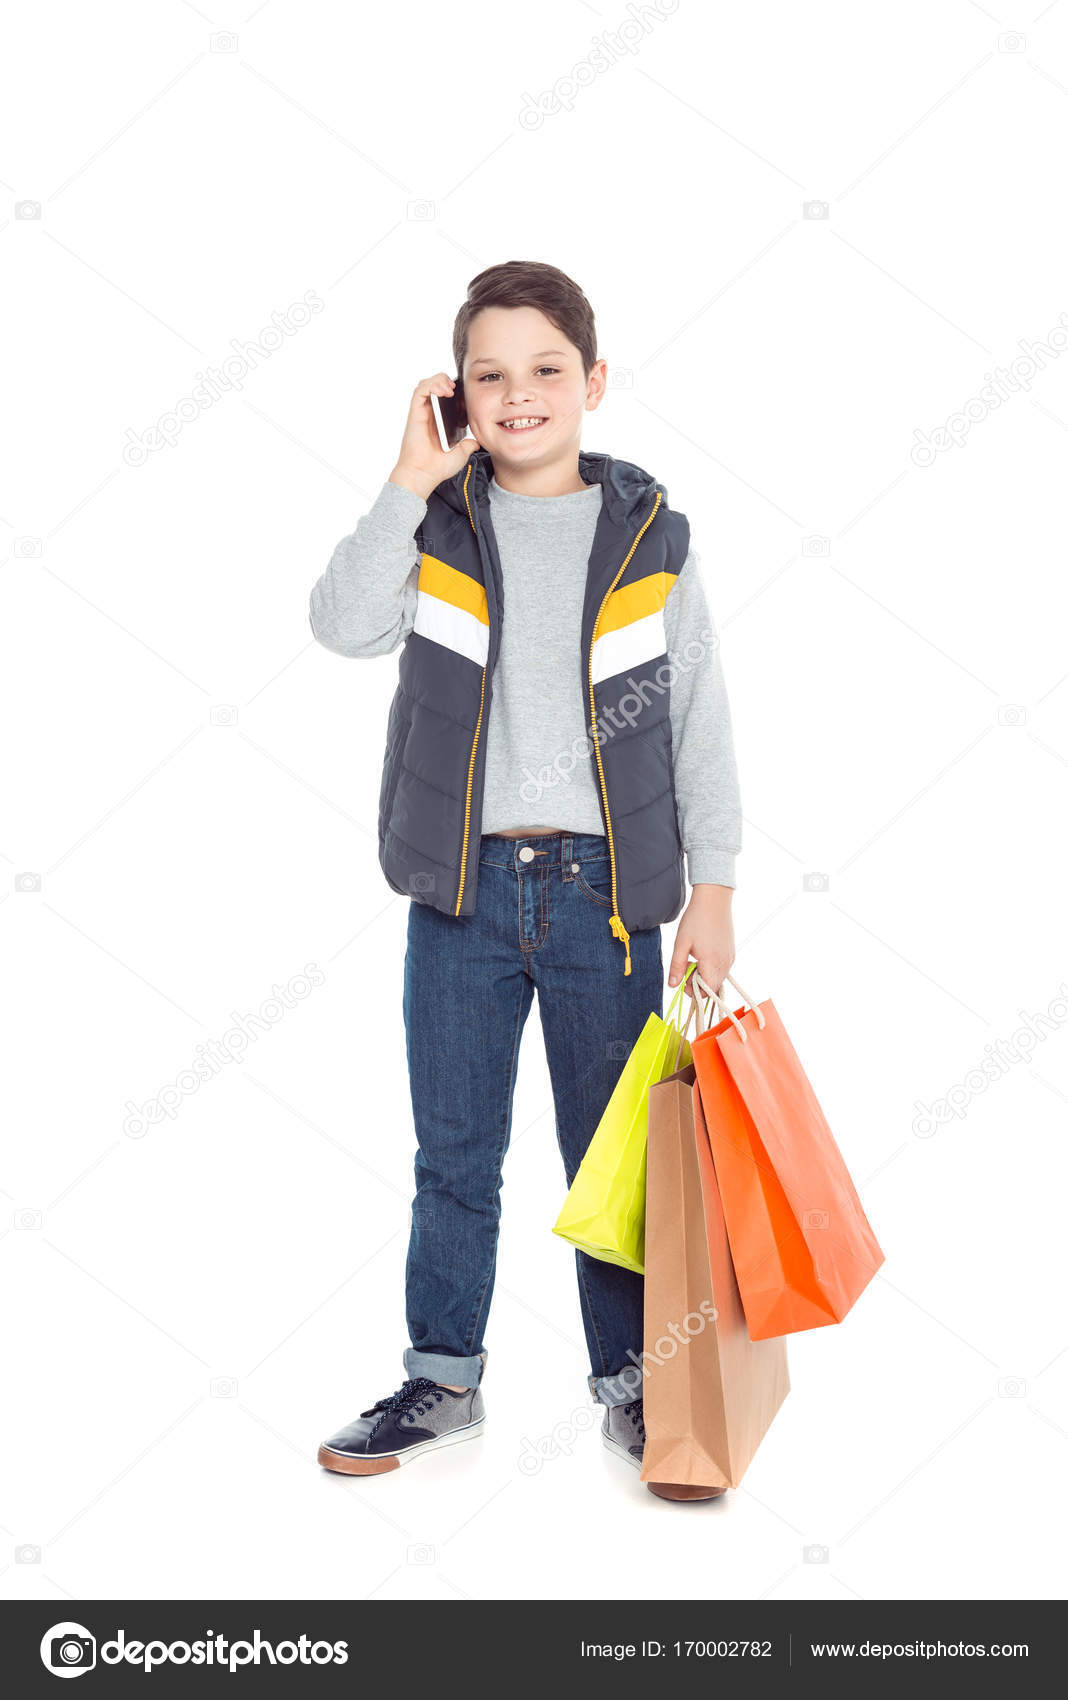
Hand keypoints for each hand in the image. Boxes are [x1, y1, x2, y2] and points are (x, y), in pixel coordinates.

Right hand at [389, 373, 480, 499]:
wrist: (424, 475)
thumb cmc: (437, 467)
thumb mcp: (461, 454)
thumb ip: (468, 445)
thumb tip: (477, 441)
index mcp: (438, 422)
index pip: (444, 398)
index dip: (456, 392)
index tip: (467, 398)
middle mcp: (429, 415)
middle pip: (434, 386)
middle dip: (447, 381)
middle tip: (458, 390)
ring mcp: (422, 413)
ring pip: (426, 384)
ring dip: (439, 380)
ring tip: (451, 388)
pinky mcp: (415, 412)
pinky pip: (420, 390)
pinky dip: (432, 384)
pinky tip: (444, 391)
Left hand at [667, 884, 734, 1005]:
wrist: (714, 899)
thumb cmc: (696, 920)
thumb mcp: (681, 943)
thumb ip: (677, 966)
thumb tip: (673, 985)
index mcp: (712, 963)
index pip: (707, 992)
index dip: (693, 991)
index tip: (682, 979)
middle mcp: (725, 963)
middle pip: (712, 987)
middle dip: (697, 983)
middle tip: (686, 965)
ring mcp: (730, 958)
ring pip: (717, 978)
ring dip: (704, 974)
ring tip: (693, 957)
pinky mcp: (731, 952)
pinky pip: (722, 968)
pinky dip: (711, 967)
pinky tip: (702, 953)